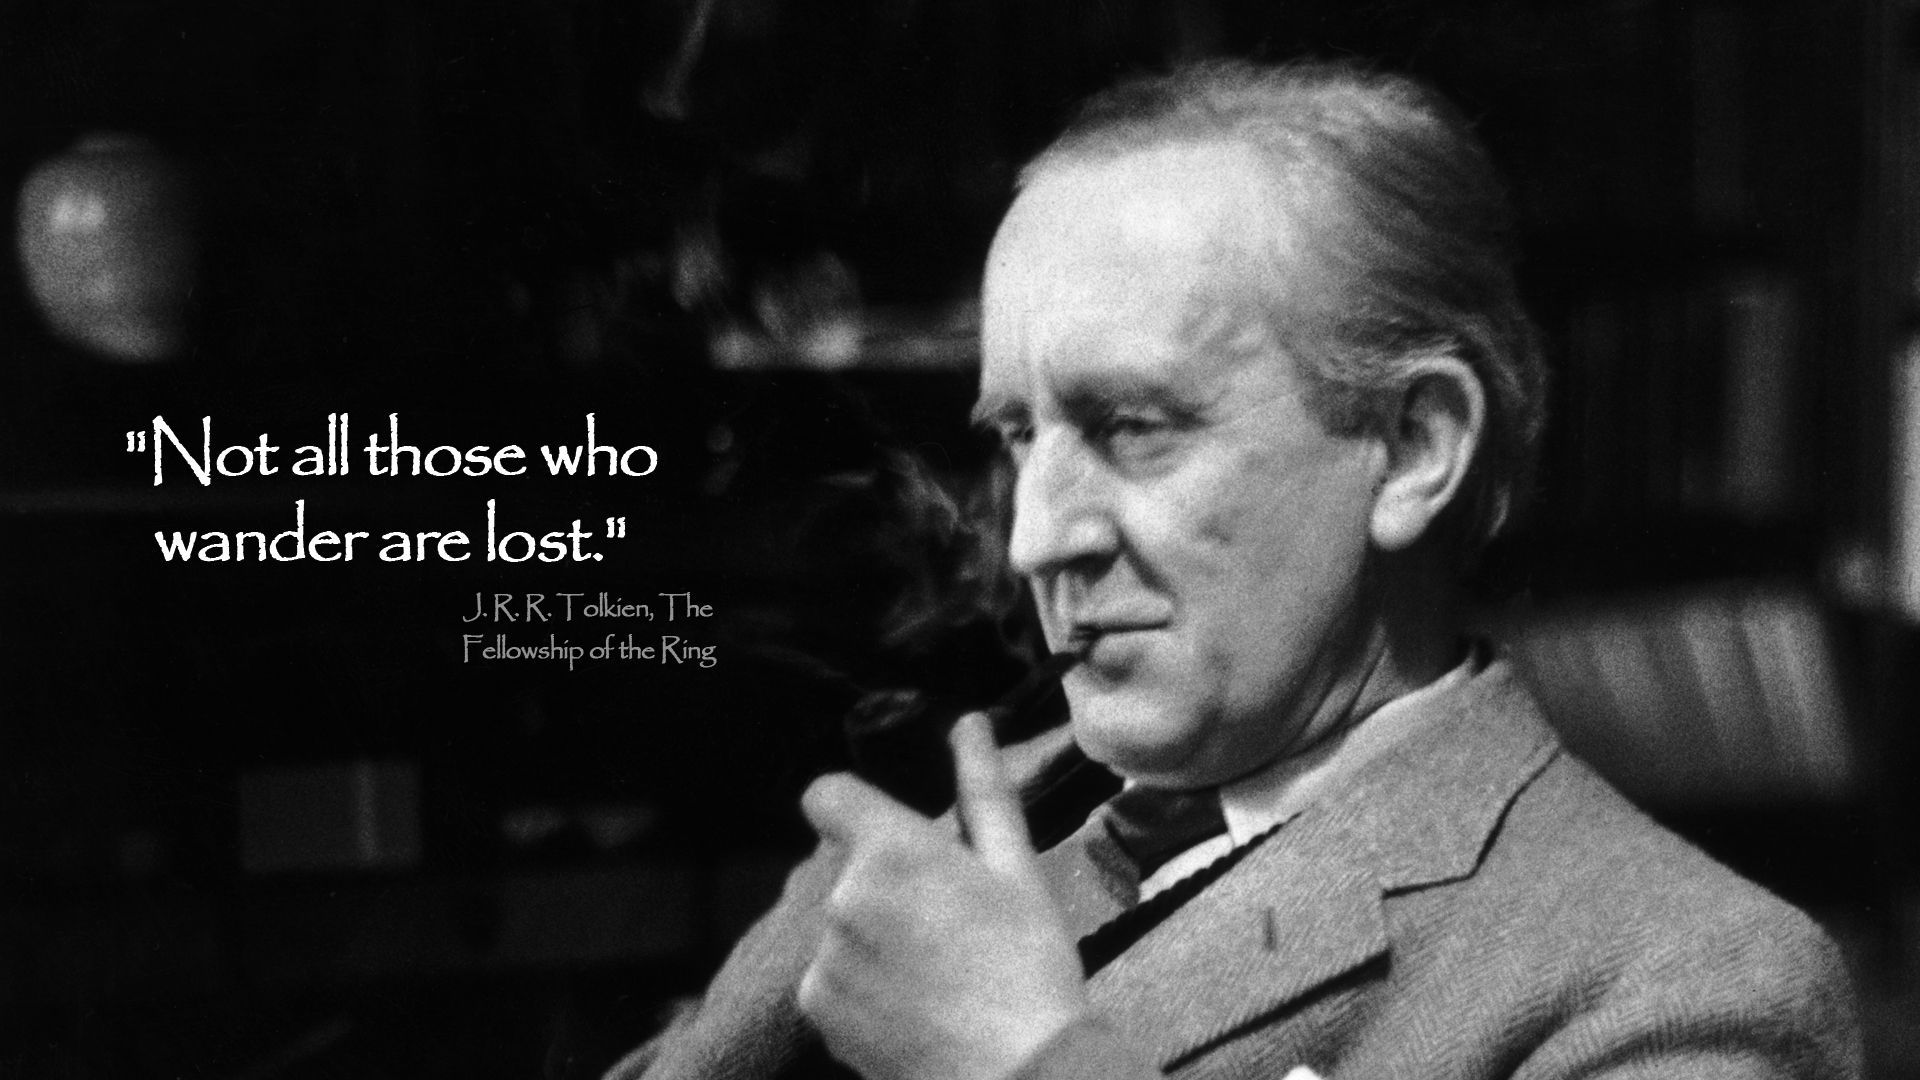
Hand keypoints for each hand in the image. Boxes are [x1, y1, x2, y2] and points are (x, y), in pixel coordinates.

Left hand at [798, 712, 1088, 1079]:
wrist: (1018, 1073)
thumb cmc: (1029, 965)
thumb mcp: (1016, 868)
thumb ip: (982, 789)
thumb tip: (969, 723)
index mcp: (891, 850)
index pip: (827, 795)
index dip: (853, 807)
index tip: (893, 836)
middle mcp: (842, 897)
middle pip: (846, 867)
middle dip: (884, 882)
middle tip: (947, 921)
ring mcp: (824, 957)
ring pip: (840, 924)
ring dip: (872, 935)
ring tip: (937, 973)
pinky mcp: (817, 1008)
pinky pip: (831, 976)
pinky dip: (861, 986)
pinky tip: (914, 1008)